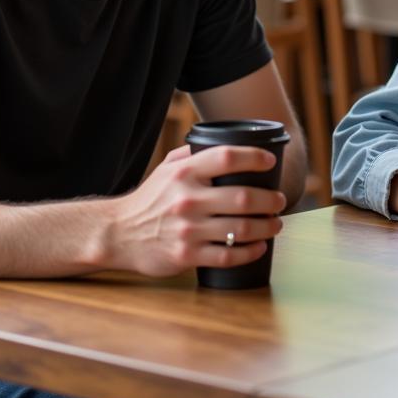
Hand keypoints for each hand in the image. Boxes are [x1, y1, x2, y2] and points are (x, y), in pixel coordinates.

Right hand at [107, 145, 286, 275]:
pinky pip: (227, 255)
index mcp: (184, 173)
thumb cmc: (149, 198)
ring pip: (240, 229)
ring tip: (276, 223)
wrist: (118, 233)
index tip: (270, 161)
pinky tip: (259, 247)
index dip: (254, 157)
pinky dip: (250, 252)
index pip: (227, 158)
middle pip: (242, 197)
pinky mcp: (186, 255)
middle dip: (270, 200)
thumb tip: (224, 141)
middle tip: (280, 200)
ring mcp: (187, 229)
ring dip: (266, 226)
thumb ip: (192, 154)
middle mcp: (187, 199)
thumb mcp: (166, 168)